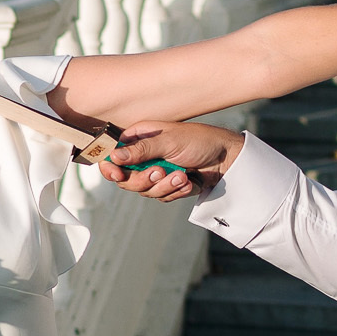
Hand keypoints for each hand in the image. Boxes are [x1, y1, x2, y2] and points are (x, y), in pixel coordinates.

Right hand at [98, 123, 245, 203]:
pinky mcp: (166, 185)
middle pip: (125, 179)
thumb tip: (114, 156)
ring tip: (182, 176)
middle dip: (143, 180)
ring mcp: (154, 171)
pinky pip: (160, 197)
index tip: (118, 175)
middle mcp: (143, 156)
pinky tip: (188, 182)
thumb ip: (141, 150)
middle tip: (160, 172)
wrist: (225, 158)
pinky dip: (175, 192)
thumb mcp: (169, 141)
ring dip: (164, 186)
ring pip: (144, 191)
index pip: (112, 155)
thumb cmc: (199, 141)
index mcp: (139, 138)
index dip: (110, 168)